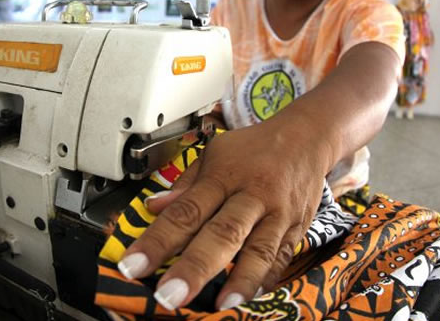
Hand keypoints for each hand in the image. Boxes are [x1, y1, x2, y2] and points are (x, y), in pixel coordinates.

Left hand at [117, 120, 328, 310]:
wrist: (306, 137)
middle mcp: (251, 194)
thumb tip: (153, 207)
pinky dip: (266, 279)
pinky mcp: (297, 227)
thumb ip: (186, 184)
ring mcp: (277, 213)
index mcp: (223, 175)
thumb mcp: (215, 153)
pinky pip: (283, 257)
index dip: (158, 240)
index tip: (133, 265)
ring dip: (238, 280)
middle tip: (169, 295)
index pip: (185, 211)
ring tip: (220, 306)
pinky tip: (250, 297)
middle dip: (194, 267)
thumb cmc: (254, 148)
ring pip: (259, 249)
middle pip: (222, 233)